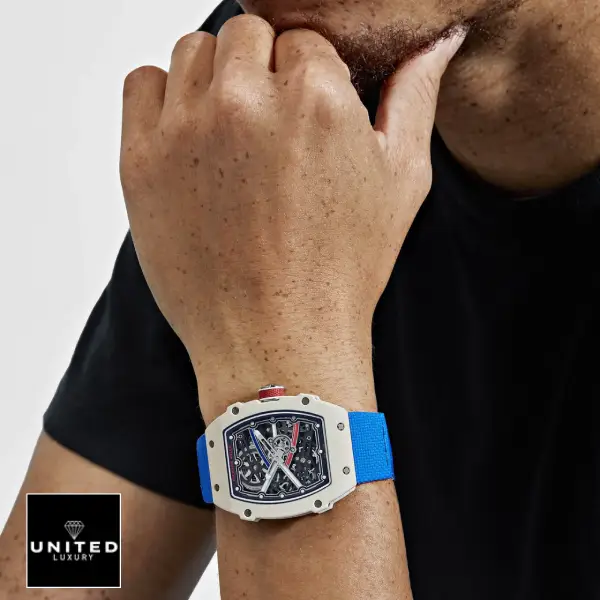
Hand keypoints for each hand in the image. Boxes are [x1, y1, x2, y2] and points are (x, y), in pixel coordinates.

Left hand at [120, 16, 463, 419]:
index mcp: (316, 99)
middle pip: (247, 34)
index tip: (304, 121)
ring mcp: (187, 130)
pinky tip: (192, 141)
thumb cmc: (342, 270)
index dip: (308, 79)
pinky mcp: (142, 160)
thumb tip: (437, 41)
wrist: (278, 339)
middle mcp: (246, 102)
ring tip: (234, 138)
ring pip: (194, 52)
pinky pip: (143, 84)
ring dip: (216, 80)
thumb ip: (414, 98)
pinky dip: (165, 100)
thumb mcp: (401, 183)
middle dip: (263, 70)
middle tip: (271, 128)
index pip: (304, 40)